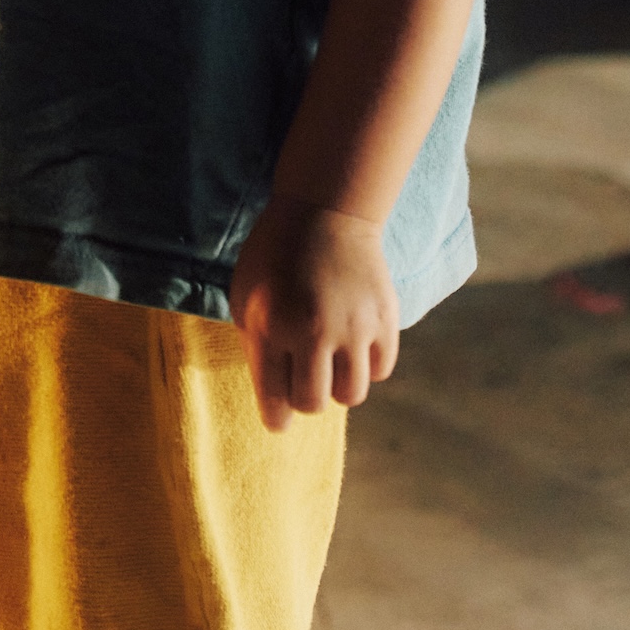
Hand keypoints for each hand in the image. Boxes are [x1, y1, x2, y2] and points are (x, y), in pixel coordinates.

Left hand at [229, 199, 401, 432]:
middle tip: (303, 377)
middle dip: (305, 397)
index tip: (279, 418)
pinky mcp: (385, 318)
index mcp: (270, 327)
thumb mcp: (245, 296)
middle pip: (314, 403)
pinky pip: (380, 370)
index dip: (276, 418)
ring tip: (330, 362)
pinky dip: (367, 366)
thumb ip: (256, 347)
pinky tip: (353, 346)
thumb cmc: (274, 255)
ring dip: (338, 385)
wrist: (325, 210)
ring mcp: (353, 326)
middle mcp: (312, 331)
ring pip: (352, 395)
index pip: (274, 401)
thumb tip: (275, 398)